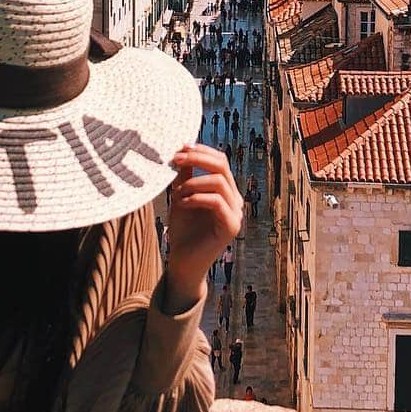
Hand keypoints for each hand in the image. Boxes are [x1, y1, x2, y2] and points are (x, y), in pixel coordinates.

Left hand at [165, 145, 242, 312]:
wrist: (182, 263)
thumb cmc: (182, 231)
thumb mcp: (181, 197)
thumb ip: (186, 177)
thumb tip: (183, 151)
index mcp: (225, 191)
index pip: (220, 161)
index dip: (201, 151)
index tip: (179, 148)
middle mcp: (234, 199)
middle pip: (222, 166)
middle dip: (197, 158)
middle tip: (175, 159)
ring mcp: (235, 213)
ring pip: (219, 182)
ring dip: (193, 182)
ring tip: (176, 192)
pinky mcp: (231, 227)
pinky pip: (216, 202)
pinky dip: (196, 198)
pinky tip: (181, 203)